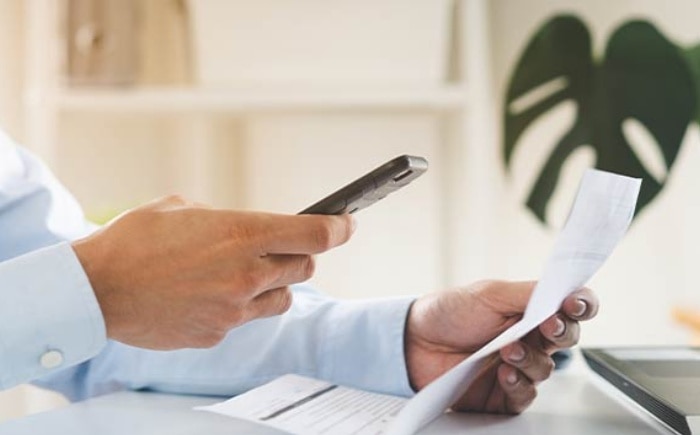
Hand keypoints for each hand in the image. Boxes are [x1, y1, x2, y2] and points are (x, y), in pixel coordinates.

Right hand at [72, 195, 354, 349]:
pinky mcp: (217, 333)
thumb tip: (245, 230)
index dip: (339, 228)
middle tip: (280, 247)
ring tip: (246, 273)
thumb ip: (226, 219)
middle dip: (299, 254)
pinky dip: (242, 306)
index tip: (347, 224)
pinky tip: (213, 295)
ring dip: (275, 284)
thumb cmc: (134, 240)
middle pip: (305, 266)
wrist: (95, 289)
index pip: (315, 234)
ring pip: (283, 298)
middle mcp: (245, 273)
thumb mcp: (182, 208)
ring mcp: (233, 309)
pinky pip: (247, 318)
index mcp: (241, 233)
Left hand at [404, 280, 598, 413]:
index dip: (581, 305)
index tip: (576, 303)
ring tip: (508, 350)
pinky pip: (524, 395)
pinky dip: (518, 384)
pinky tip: (504, 373)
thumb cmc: (447, 313)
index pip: (569, 307)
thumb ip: (528, 294)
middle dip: (562, 332)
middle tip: (549, 325)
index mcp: (529, 310)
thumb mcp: (489, 294)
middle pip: (566, 339)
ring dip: (531, 359)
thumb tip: (564, 290)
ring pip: (546, 369)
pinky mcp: (503, 394)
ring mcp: (517, 367)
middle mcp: (529, 338)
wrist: (412, 342)